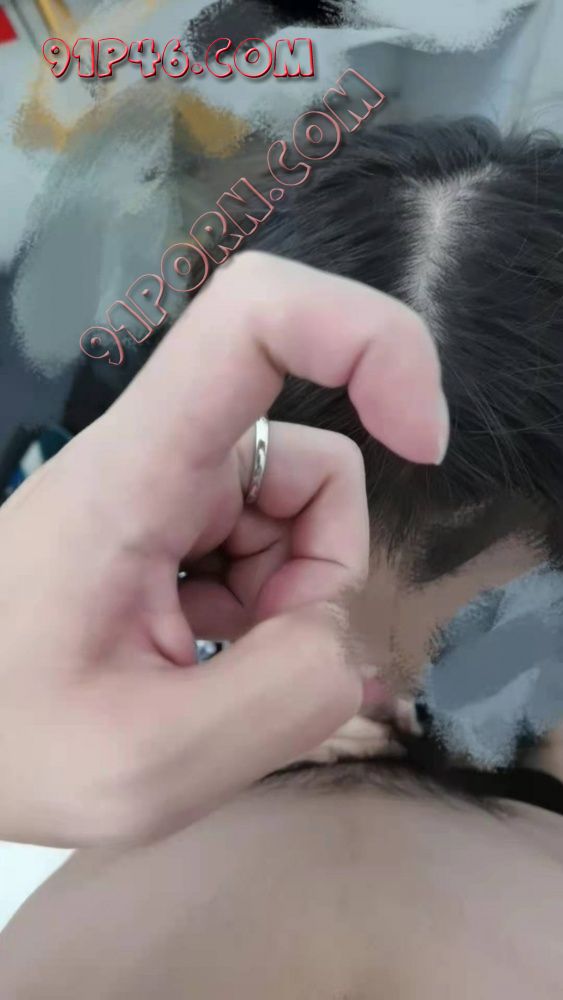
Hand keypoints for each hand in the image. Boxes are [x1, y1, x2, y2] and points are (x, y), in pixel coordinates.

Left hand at [0, 251, 447, 846]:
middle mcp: (161, 454)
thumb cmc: (3, 738)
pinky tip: (206, 656)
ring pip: (302, 515)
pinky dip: (268, 610)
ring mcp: (169, 488)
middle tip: (252, 664)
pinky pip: (270, 548)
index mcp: (140, 466)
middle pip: (317, 464)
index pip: (258, 315)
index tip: (422, 442)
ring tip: (213, 669)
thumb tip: (347, 641)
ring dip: (293, 603)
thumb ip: (280, 703)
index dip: (369, 340)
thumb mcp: (140, 764)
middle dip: (325, 577)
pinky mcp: (172, 524)